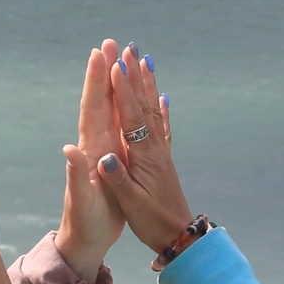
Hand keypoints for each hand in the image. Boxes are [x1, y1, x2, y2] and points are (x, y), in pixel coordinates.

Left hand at [56, 44, 124, 280]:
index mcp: (91, 150)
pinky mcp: (114, 161)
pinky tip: (139, 100)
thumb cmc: (85, 225)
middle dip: (105, 71)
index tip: (99, 52)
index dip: (96, 80)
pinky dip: (131, 110)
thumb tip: (69, 150)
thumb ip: (76, 176)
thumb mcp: (83, 203)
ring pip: (114, 110)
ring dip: (118, 85)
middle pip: (101, 101)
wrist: (85, 242)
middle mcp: (96, 145)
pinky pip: (125, 127)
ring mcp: (105, 152)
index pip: (92, 108)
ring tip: (122, 60)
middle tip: (110, 42)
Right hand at [92, 42, 196, 254]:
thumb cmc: (152, 222)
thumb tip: (101, 157)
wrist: (181, 236)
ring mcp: (161, 152)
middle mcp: (154, 148)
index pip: (130, 116)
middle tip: (126, 47)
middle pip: (143, 104)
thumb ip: (116, 179)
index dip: (122, 90)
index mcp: (144, 157)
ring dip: (147, 84)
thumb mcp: (130, 204)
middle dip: (133, 75)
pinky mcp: (165, 159)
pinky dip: (161, 109)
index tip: (115, 64)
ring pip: (154, 110)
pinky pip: (162, 127)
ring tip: (144, 60)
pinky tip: (163, 97)